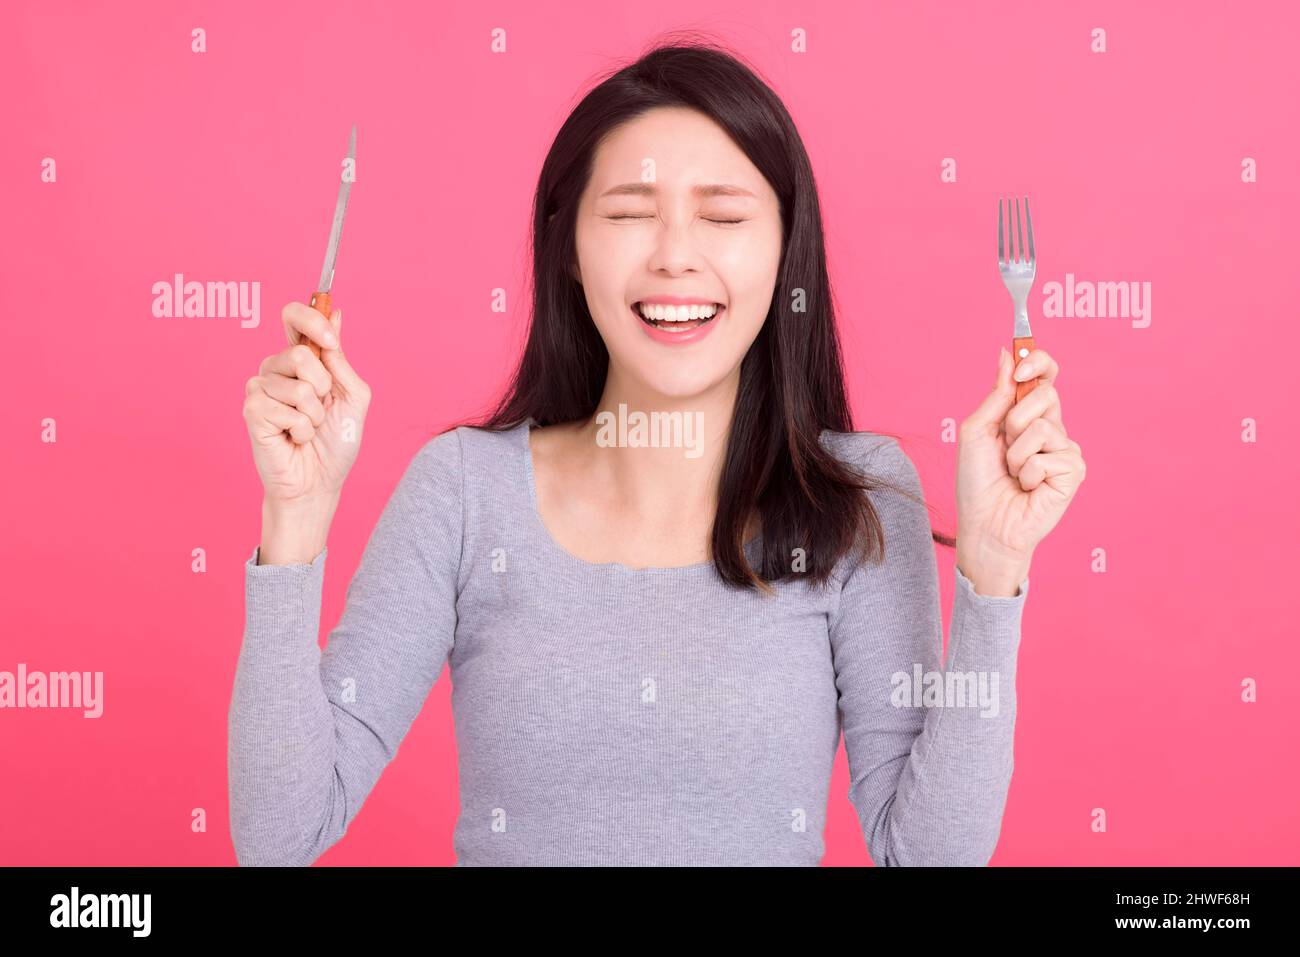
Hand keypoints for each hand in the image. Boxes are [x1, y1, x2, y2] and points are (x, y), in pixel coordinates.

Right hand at [242, 302, 372, 506]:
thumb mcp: (352, 396)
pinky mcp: (252, 411)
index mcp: (302, 360)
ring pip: (296, 386)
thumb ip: (341, 359)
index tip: (330, 340)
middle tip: (321, 409)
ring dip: (314, 415)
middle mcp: (276, 369)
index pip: (294, 318)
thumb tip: (335, 314)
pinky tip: (294, 439)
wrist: (320, 482)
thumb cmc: (336, 442)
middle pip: (298, 354)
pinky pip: (284, 410)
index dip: (310, 319)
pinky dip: (301, 429)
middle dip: (322, 387)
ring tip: (308, 429)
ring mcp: (260, 389)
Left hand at [954, 347, 1086, 590]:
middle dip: (1014, 420)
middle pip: (1046, 393)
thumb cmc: (978, 483)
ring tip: (1015, 474)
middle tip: (1005, 447)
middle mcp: (1051, 428)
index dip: (1038, 362)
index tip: (1021, 364)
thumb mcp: (977, 432)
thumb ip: (996, 395)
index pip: (1045, 375)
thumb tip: (1007, 354)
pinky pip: (1050, 455)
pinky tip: (1029, 488)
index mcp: (1027, 415)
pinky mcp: (1074, 472)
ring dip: (1016, 454)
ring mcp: (1065, 450)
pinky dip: (1029, 472)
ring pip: (1043, 427)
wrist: (984, 525)